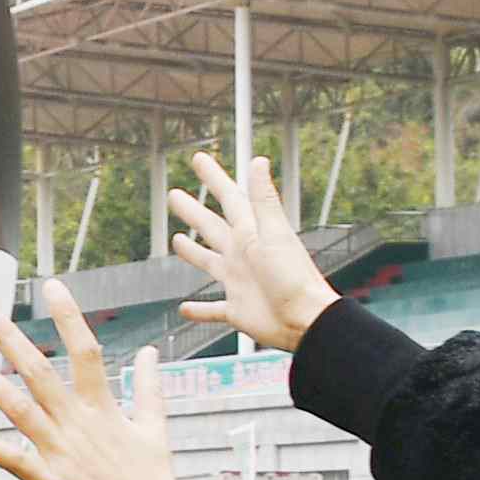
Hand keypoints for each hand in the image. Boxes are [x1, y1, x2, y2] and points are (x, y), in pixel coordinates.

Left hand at [0, 288, 184, 479]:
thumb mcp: (155, 428)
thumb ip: (147, 387)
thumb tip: (149, 351)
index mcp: (103, 408)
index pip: (85, 350)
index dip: (68, 317)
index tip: (51, 286)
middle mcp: (78, 423)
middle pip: (39, 370)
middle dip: (9, 337)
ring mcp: (60, 451)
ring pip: (18, 407)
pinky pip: (10, 459)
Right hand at [161, 149, 340, 352]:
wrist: (304, 320)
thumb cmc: (293, 277)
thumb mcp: (274, 233)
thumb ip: (263, 199)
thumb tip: (259, 161)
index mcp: (251, 234)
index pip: (229, 199)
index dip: (214, 178)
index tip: (199, 159)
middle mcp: (242, 255)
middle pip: (211, 227)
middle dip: (193, 211)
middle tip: (175, 195)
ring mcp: (238, 282)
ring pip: (208, 262)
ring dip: (192, 252)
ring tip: (177, 240)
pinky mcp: (236, 310)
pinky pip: (211, 309)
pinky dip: (198, 310)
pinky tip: (184, 308)